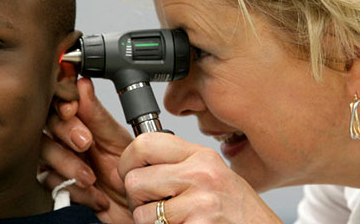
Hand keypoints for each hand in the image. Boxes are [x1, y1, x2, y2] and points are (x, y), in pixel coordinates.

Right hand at [42, 77, 134, 222]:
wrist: (140, 210)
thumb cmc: (133, 174)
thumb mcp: (120, 142)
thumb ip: (98, 116)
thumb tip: (83, 84)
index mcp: (84, 121)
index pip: (60, 100)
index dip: (61, 101)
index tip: (71, 109)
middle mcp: (69, 138)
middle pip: (46, 123)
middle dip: (65, 132)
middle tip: (85, 143)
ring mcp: (61, 161)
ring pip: (44, 152)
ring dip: (68, 165)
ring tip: (91, 178)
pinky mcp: (58, 184)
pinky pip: (49, 181)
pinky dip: (73, 189)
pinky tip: (94, 195)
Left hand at [118, 132, 281, 223]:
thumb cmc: (238, 212)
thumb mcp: (210, 176)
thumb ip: (172, 168)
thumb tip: (121, 170)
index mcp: (202, 156)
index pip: (144, 143)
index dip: (127, 161)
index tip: (129, 173)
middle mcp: (201, 174)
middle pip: (135, 181)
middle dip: (137, 199)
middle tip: (155, 206)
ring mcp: (200, 202)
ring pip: (141, 213)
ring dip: (151, 222)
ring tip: (174, 220)